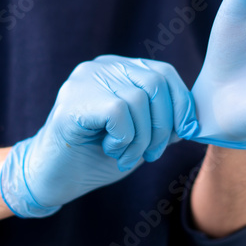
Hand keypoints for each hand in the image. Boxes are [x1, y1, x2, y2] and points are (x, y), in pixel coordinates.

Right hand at [0, 56, 195, 217]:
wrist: (54, 178)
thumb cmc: (97, 157)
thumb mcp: (139, 135)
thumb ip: (161, 119)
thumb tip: (191, 118)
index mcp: (120, 69)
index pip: (163, 73)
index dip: (181, 103)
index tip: (183, 133)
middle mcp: (102, 66)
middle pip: (155, 83)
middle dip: (163, 125)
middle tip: (152, 153)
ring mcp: (85, 79)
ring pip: (139, 100)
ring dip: (142, 138)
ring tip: (126, 156)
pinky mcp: (73, 100)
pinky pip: (119, 112)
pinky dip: (124, 138)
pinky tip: (112, 150)